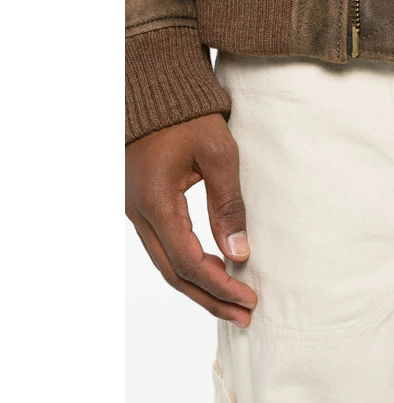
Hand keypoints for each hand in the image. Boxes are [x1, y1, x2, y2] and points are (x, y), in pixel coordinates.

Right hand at [126, 113, 256, 327]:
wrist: (152, 86)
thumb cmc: (188, 116)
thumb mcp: (219, 154)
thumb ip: (229, 205)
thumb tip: (239, 253)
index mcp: (155, 203)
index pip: (189, 262)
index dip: (221, 286)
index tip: (251, 299)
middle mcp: (138, 213)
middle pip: (174, 273)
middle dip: (210, 298)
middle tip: (245, 317)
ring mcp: (134, 210)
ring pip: (165, 264)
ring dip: (199, 287)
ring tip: (234, 305)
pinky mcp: (140, 206)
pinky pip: (162, 248)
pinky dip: (188, 267)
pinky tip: (213, 275)